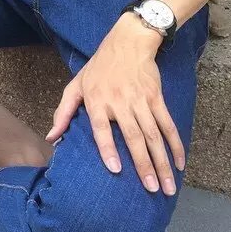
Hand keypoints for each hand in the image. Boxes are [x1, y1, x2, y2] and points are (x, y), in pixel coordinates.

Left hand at [45, 14, 184, 195]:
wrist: (127, 43)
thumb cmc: (98, 68)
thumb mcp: (76, 85)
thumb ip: (63, 112)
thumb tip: (51, 138)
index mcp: (97, 101)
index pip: (102, 128)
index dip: (108, 148)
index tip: (115, 169)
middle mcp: (119, 102)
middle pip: (133, 136)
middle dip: (143, 164)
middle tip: (150, 189)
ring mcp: (140, 100)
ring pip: (153, 135)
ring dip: (162, 161)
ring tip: (166, 186)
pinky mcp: (156, 97)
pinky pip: (168, 124)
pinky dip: (175, 144)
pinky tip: (179, 163)